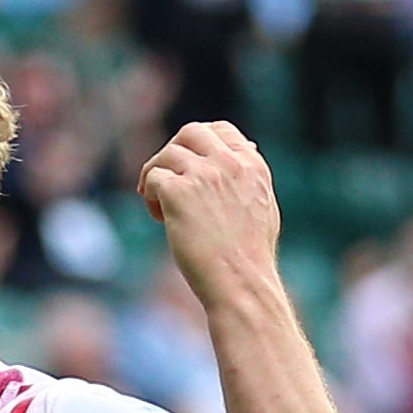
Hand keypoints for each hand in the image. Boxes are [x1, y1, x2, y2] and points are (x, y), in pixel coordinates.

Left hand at [137, 123, 281, 311]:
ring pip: (167, 154)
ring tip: (160, 206)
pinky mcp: (179, 193)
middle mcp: (228, 163)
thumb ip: (250, 176)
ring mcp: (203, 175)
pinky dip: (149, 195)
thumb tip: (247, 147)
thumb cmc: (251, 256)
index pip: (220, 130)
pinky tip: (159, 218)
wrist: (241, 282)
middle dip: (173, 152)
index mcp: (251, 165)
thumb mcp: (263, 205)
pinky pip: (153, 178)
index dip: (199, 143)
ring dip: (157, 175)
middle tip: (166, 180)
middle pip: (190, 133)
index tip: (188, 165)